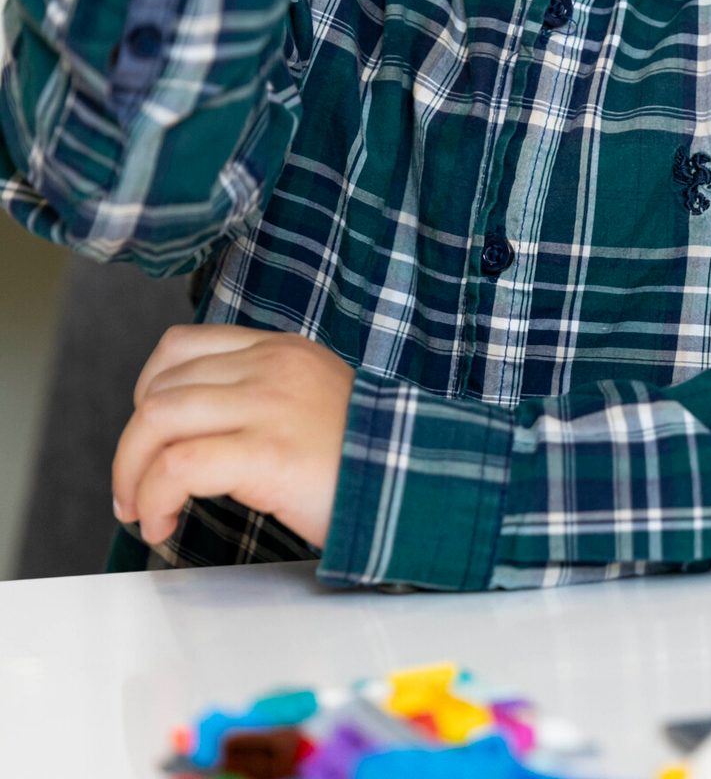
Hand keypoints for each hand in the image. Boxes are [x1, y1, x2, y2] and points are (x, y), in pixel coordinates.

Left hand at [111, 324, 355, 551]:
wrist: (420, 481)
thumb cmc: (366, 456)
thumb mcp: (311, 400)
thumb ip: (261, 396)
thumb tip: (196, 431)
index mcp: (279, 351)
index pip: (179, 347)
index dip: (146, 396)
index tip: (149, 443)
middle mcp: (269, 367)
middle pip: (158, 388)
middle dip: (130, 448)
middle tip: (135, 494)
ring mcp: (269, 405)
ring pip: (156, 420)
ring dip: (132, 474)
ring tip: (144, 511)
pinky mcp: (267, 452)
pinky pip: (178, 465)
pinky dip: (155, 497)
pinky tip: (165, 522)